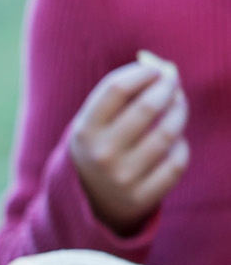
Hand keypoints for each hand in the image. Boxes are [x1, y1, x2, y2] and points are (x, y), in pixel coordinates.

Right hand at [68, 60, 187, 233]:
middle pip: (147, 107)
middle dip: (167, 86)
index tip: (155, 69)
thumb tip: (161, 64)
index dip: (143, 72)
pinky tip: (174, 141)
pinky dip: (180, 146)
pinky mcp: (142, 197)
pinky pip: (177, 162)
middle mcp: (101, 154)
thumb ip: (120, 92)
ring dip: (179, 112)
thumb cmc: (99, 145)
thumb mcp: (94, 120)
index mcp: (84, 131)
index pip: (117, 88)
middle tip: (172, 81)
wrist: (88, 200)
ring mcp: (122, 178)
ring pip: (168, 134)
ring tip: (178, 105)